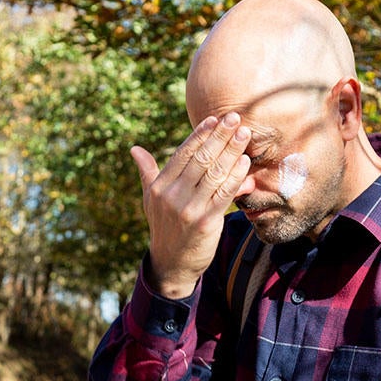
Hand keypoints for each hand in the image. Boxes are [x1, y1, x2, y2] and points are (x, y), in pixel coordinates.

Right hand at [133, 112, 252, 298]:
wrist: (172, 263)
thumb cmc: (165, 227)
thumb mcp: (150, 200)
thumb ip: (147, 172)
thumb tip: (134, 149)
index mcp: (159, 186)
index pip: (182, 154)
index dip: (200, 135)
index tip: (214, 119)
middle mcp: (171, 195)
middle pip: (200, 158)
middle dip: (219, 136)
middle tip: (234, 118)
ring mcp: (188, 209)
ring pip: (214, 173)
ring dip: (231, 151)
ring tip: (243, 134)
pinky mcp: (205, 222)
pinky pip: (223, 193)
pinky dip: (236, 176)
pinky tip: (245, 162)